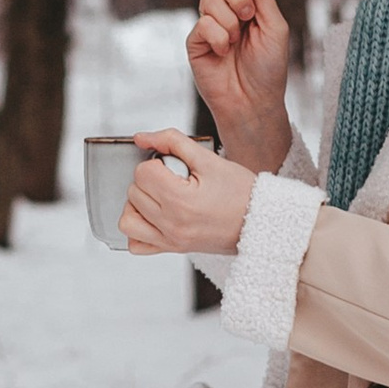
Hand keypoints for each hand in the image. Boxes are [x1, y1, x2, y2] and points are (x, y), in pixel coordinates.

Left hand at [122, 131, 257, 257]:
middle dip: (150, 180)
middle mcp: (171, 225)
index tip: (176, 166)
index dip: (157, 163)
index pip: (142, 173)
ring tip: (160, 196)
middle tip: (176, 179)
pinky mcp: (172, 249)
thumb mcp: (209, 159)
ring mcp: (170, 241)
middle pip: (133, 192)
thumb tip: (140, 137)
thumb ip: (172, 141)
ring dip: (138, 203)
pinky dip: (138, 229)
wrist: (261, 223)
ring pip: (127, 219)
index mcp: (180, 201)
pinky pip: (136, 244)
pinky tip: (154, 216)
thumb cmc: (241, 192)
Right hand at [186, 0, 293, 174]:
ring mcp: (209, 23)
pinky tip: (224, 52)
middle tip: (248, 15)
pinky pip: (202, 24)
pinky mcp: (195, 40)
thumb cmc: (269, 68)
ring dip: (229, 21)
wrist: (254, 101)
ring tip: (237, 42)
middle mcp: (227, 7)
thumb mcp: (275, 26)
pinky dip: (218, 38)